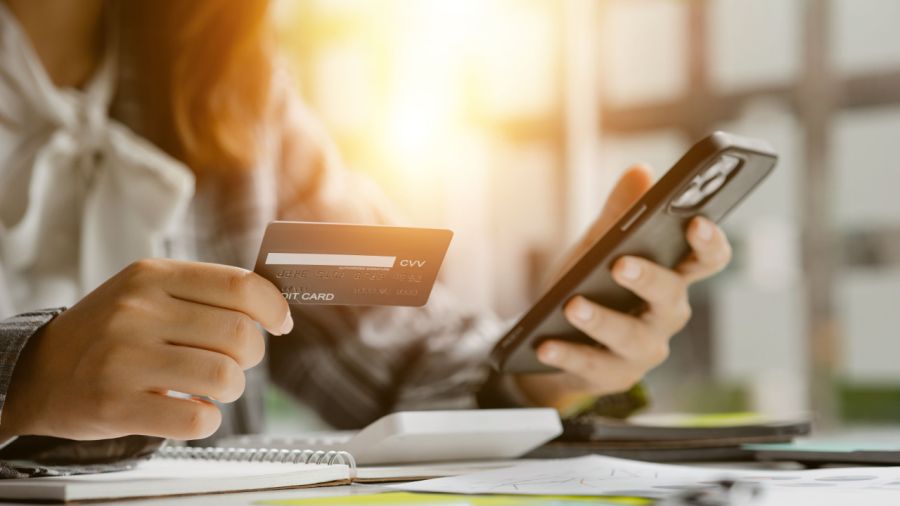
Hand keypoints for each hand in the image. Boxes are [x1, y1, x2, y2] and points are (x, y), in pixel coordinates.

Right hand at [0, 259, 292, 440]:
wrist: (39, 372)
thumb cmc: (110, 331)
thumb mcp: (147, 291)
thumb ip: (205, 292)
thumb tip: (275, 307)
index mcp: (153, 277)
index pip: (241, 286)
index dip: (274, 308)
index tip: (281, 323)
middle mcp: (138, 313)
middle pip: (240, 336)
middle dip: (250, 356)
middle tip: (234, 361)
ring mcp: (125, 360)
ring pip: (225, 378)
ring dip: (230, 389)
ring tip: (209, 388)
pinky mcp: (117, 406)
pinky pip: (197, 419)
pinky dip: (206, 420)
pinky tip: (190, 411)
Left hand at [515, 165, 732, 413]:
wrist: (553, 338)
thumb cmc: (588, 285)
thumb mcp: (598, 246)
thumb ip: (620, 214)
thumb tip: (641, 171)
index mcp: (672, 277)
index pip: (707, 260)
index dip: (710, 242)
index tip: (697, 221)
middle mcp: (665, 315)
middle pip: (671, 296)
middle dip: (648, 278)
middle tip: (620, 263)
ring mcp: (643, 349)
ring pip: (632, 337)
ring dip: (602, 320)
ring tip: (573, 304)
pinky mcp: (614, 376)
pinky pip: (593, 365)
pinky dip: (568, 353)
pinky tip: (545, 344)